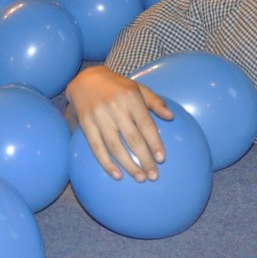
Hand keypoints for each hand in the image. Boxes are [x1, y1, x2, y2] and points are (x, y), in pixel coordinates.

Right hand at [65, 66, 173, 181]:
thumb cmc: (117, 86)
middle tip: (154, 176)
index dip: (155, 143)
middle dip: (145, 160)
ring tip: (140, 178)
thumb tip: (171, 117)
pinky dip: (106, 163)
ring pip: (116, 147)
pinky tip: (117, 175)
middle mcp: (115, 108)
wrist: (85, 79)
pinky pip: (97, 147)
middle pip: (133, 139)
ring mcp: (99, 117)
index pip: (146, 124)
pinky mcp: (86, 124)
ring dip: (129, 165)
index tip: (162, 159)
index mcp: (131, 98)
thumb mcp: (138, 88)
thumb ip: (155, 102)